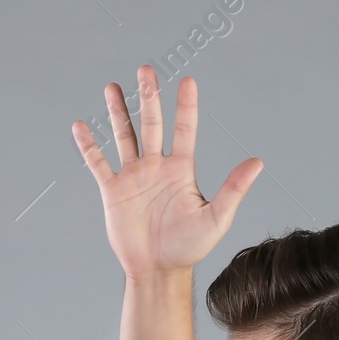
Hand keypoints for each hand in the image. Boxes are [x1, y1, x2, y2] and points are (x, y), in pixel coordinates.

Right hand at [73, 65, 262, 279]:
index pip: (184, 130)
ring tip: (113, 87)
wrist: (158, 271)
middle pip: (152, 124)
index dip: (186, 106)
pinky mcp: (113, 191)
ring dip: (118, 112)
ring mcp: (133, 177)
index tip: (188, 81)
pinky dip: (89, 146)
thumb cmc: (189, 248)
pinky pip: (98, 163)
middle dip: (149, 96)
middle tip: (146, 69)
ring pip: (124, 136)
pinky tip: (80, 126)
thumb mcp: (217, 218)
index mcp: (181, 170)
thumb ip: (234, 189)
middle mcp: (156, 167)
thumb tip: (258, 162)